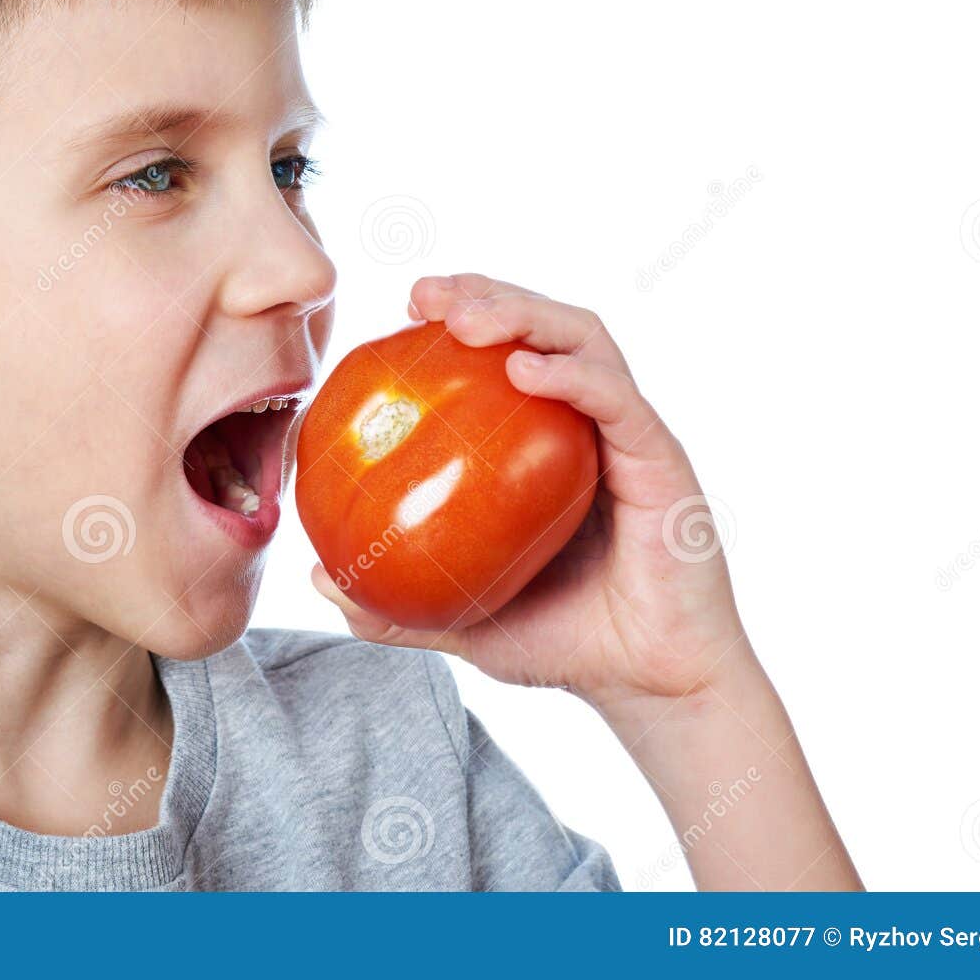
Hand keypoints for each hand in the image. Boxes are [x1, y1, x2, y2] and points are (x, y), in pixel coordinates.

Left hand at [312, 272, 753, 711]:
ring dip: (524, 313)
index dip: (463, 315)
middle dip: (487, 293)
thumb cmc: (564, 642)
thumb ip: (395, 603)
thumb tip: (318, 579)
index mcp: (547, 445)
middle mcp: (589, 426)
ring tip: (467, 319)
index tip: (407, 309)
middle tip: (426, 295)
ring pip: (583, 340)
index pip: (506, 352)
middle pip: (543, 325)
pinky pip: (617, 401)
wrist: (647, 685)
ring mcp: (628, 437)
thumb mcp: (462, 621)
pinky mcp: (662, 461)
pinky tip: (524, 371)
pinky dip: (571, 376)